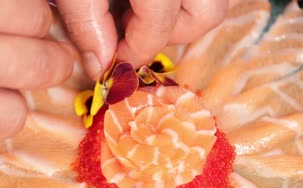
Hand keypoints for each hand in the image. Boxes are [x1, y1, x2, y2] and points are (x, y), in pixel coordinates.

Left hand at [56, 0, 240, 79]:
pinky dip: (188, 2)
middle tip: (134, 30)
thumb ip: (86, 21)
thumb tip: (100, 67)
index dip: (132, 51)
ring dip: (183, 16)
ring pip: (216, 1)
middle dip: (169, 33)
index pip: (158, 25)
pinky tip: (155, 1)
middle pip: (207, 13)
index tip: (111, 63)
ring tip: (144, 9)